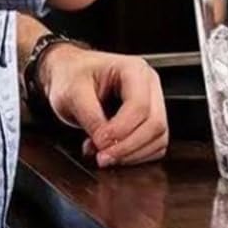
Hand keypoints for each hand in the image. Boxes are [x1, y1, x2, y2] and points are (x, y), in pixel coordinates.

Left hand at [40, 46, 169, 166]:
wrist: (69, 74)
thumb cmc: (72, 76)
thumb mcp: (73, 93)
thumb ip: (90, 118)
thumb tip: (105, 142)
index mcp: (133, 70)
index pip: (139, 105)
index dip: (120, 130)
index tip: (99, 142)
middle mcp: (149, 85)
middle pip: (155, 124)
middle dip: (128, 147)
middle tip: (102, 157)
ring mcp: (153, 102)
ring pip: (159, 137)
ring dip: (132, 154)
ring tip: (104, 154)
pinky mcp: (149, 119)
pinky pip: (155, 145)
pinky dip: (136, 155)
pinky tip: (114, 152)